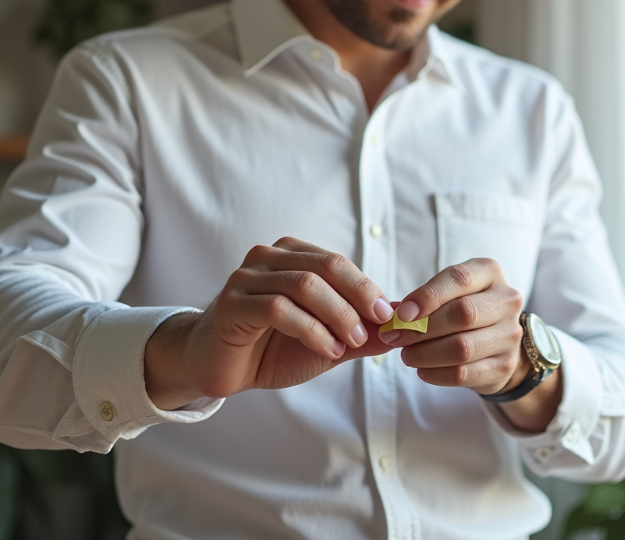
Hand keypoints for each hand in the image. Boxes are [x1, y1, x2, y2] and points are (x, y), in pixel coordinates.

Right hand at [145, 237, 393, 408]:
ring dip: (337, 316)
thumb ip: (362, 333)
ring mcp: (246, 278)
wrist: (221, 369)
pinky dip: (312, 331)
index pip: (338, 263)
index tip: (391, 317)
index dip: (368, 288)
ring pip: (304, 285)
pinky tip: (327, 350)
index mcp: (291, 255)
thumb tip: (403, 326)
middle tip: (378, 327)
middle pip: (326, 267)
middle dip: (358, 298)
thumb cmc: (272, 349)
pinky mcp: (232, 304)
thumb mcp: (327, 341)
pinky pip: (279, 309)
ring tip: (352, 344)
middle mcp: (267, 258)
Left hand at [380, 257, 527, 395]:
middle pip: (462, 314)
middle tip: (394, 337)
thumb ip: (423, 299)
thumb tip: (392, 314)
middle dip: (421, 328)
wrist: (499, 343)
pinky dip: (436, 374)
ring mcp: (510, 335)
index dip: (427, 296)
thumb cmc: (464, 310)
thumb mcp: (449, 294)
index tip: (401, 314)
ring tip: (407, 355)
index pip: (459, 279)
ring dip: (425, 354)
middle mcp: (507, 300)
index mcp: (490, 273)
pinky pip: (464, 373)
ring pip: (462, 348)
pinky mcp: (505, 365)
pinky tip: (422, 370)